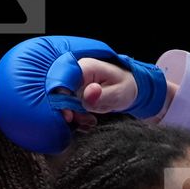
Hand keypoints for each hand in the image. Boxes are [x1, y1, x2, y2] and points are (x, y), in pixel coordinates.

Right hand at [59, 56, 178, 126]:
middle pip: (60, 93)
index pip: (63, 80)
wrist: (129, 88)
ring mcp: (74, 83)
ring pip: (64, 101)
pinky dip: (77, 115)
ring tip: (90, 121)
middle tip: (85, 121)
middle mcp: (76, 73)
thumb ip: (102, 95)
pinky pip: (70, 105)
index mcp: (85, 67)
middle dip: (69, 110)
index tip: (69, 115)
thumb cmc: (126, 87)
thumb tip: (89, 92)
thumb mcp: (118, 93)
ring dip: (75, 115)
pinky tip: (88, 120)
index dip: (61, 98)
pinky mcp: (75, 93)